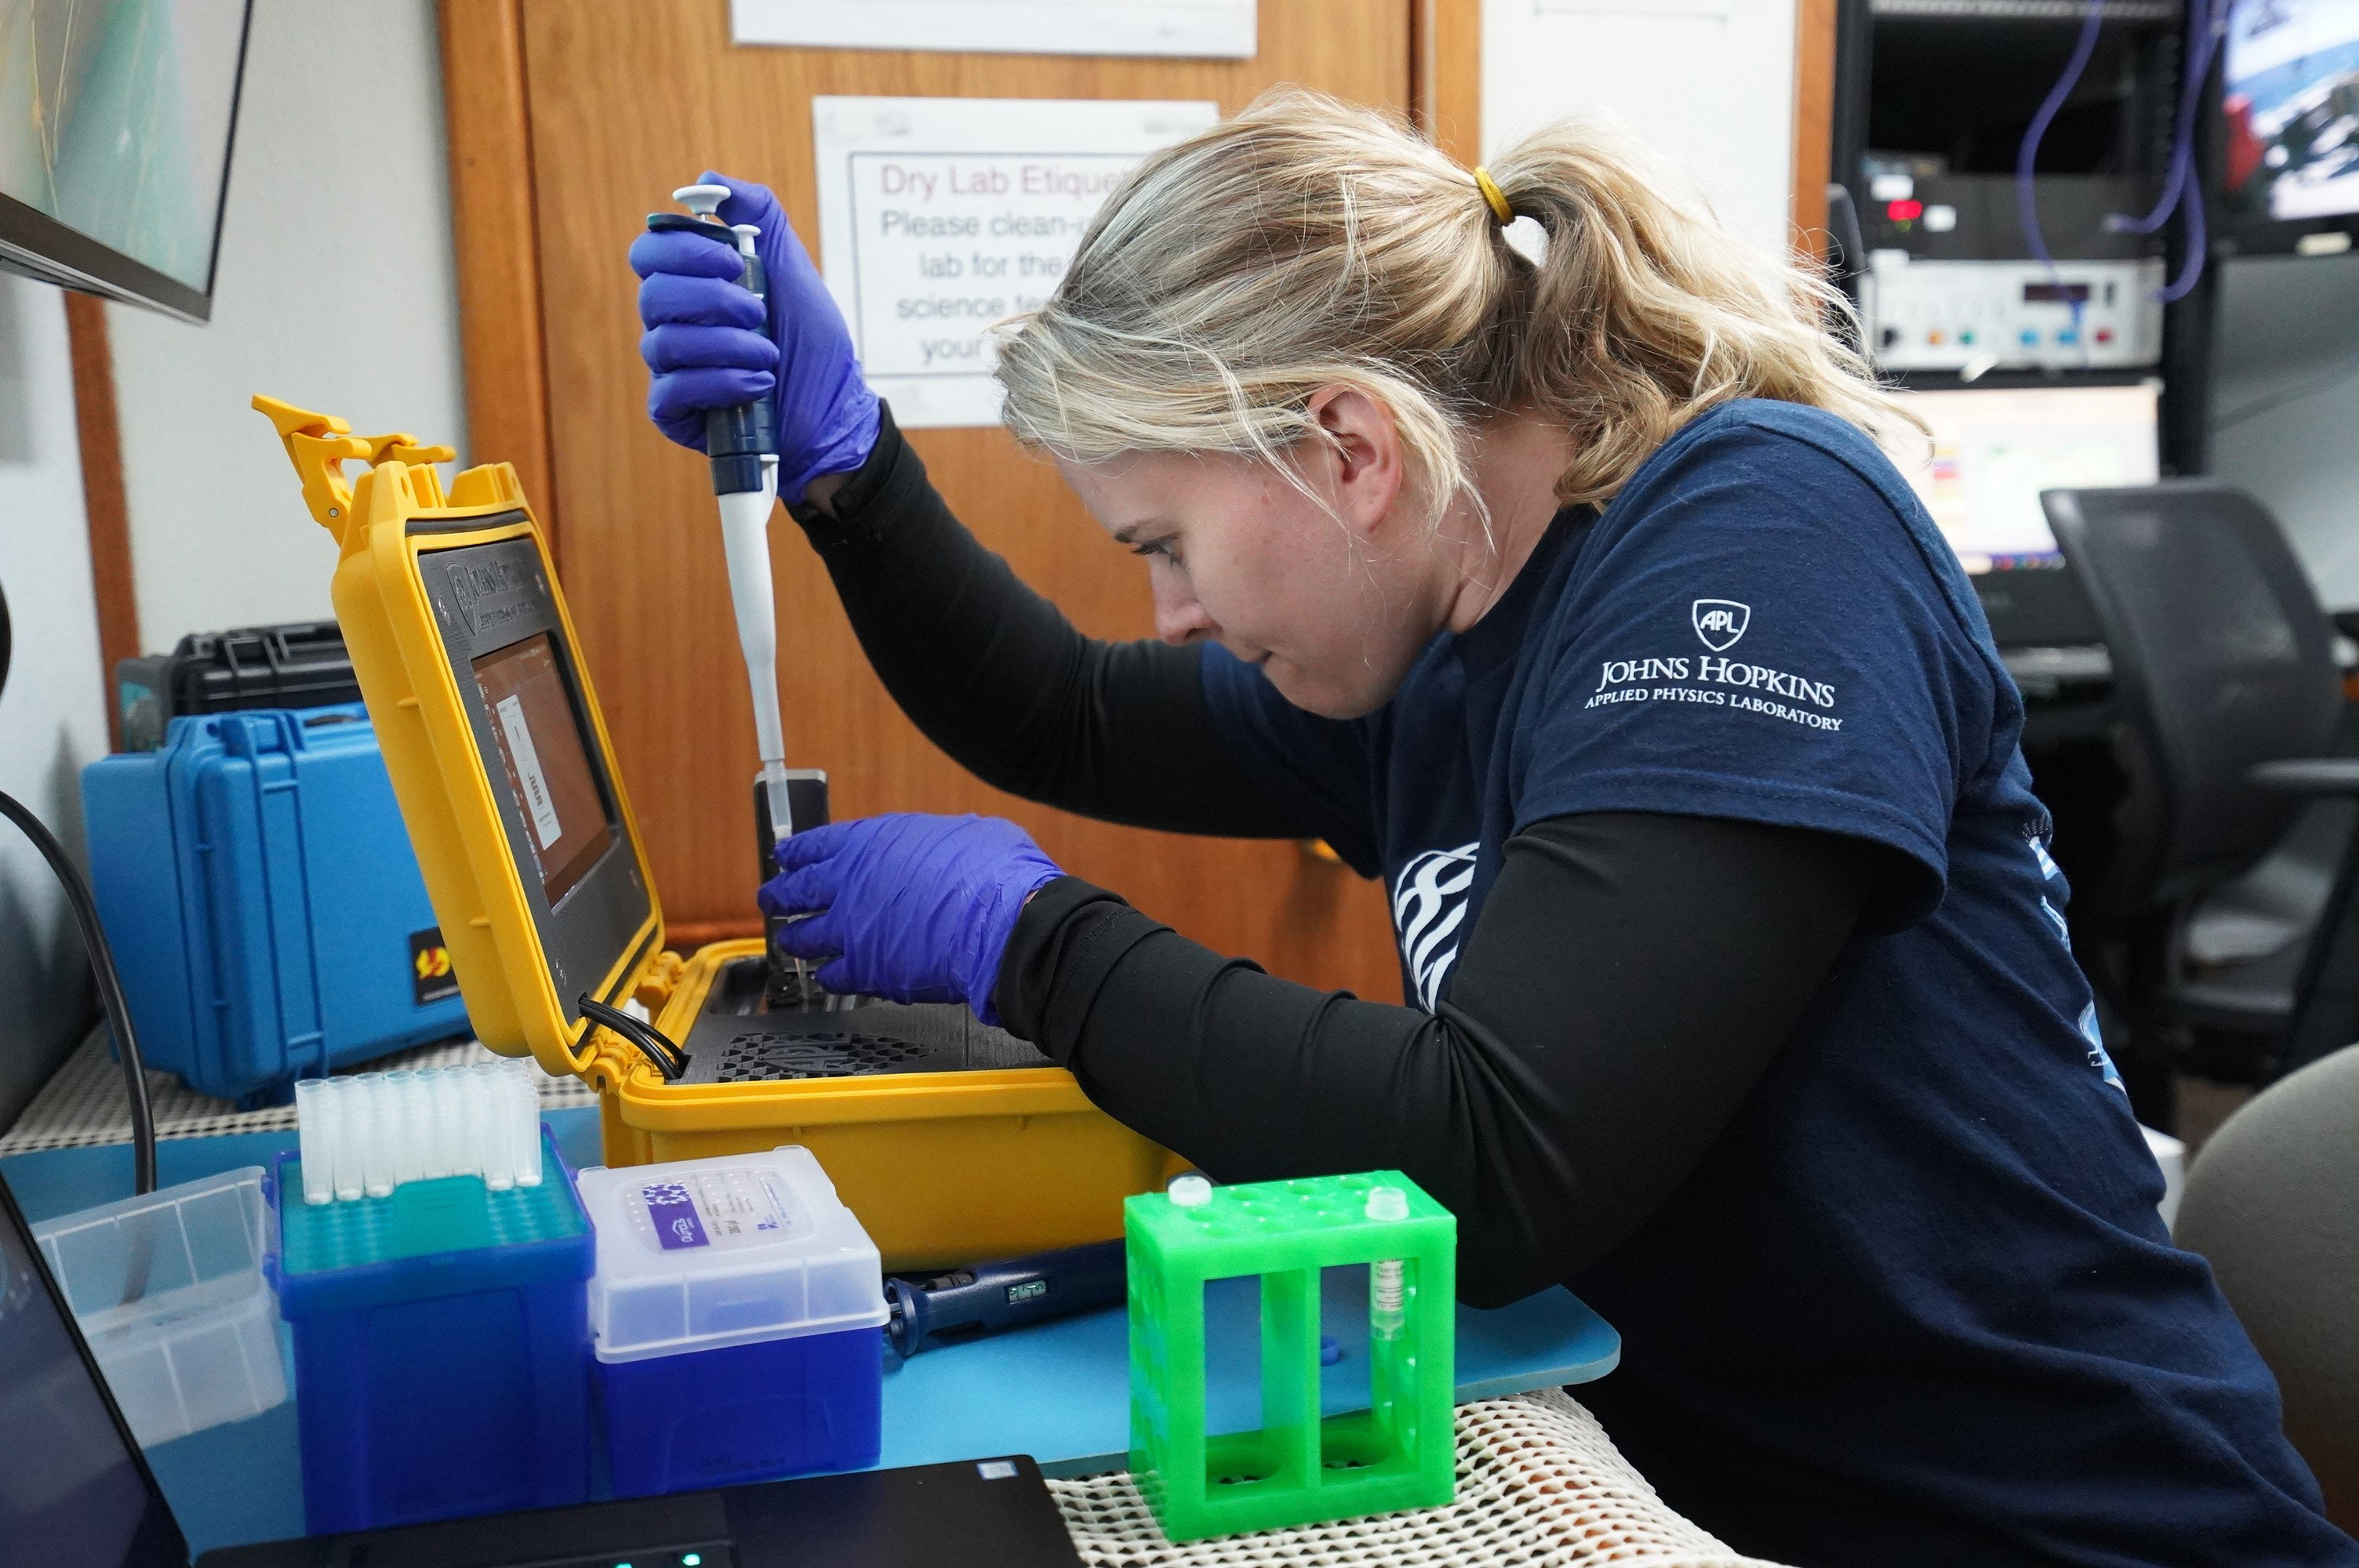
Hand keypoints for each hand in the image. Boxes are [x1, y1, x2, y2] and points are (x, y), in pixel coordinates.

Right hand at [628, 171, 880, 498]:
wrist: (833, 413)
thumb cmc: (811, 345)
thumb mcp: (795, 271)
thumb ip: (760, 217)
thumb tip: (708, 180)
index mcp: (692, 285)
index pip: (651, 252)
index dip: (684, 250)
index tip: (733, 262)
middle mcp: (673, 323)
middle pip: (653, 294)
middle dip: (712, 300)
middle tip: (759, 312)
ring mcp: (671, 368)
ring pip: (664, 342)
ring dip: (727, 345)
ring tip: (768, 356)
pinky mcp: (674, 411)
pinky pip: (673, 389)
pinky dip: (721, 382)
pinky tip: (758, 386)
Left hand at [760, 814, 1063, 1025]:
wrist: (1004, 926)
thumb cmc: (994, 875)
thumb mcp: (967, 833)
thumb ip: (935, 843)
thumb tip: (944, 850)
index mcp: (871, 842)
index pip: (815, 845)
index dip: (796, 853)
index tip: (785, 858)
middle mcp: (850, 884)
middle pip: (797, 891)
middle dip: (779, 896)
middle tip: (771, 899)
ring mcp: (853, 931)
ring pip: (805, 937)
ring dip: (796, 940)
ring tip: (791, 943)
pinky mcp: (866, 972)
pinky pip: (833, 976)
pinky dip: (829, 977)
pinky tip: (828, 978)